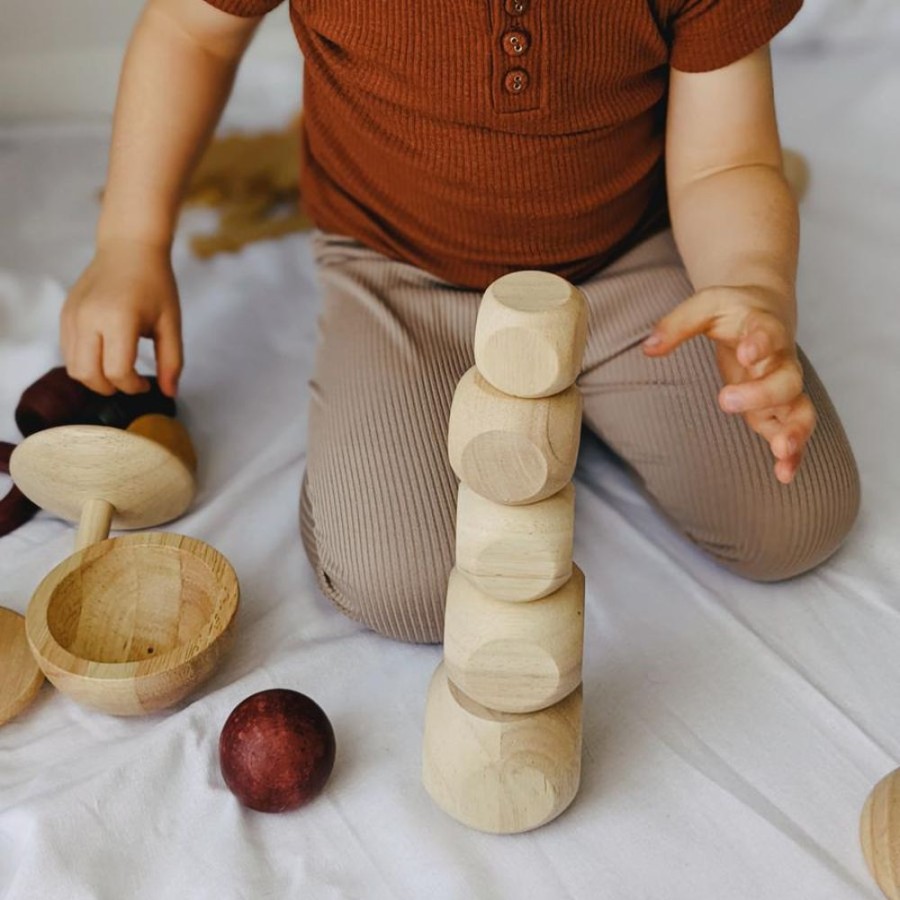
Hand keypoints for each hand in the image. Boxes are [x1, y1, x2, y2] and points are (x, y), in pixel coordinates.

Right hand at [60, 239, 182, 397]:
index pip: (116, 371)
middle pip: (88, 375)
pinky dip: (85, 362)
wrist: (129, 247)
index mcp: (118, 319)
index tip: (146, 384)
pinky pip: (68, 352)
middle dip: (111, 388)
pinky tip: (106, 355)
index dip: (133, 386)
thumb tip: (170, 393)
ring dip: (95, 378)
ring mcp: (72, 315)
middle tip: (130, 381)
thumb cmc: (155, 284)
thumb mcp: (171, 323)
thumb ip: (172, 361)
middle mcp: (89, 318)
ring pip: (73, 367)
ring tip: (118, 370)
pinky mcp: (65, 314)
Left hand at [642, 285, 814, 484]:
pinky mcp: (778, 409)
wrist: (763, 312)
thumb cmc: (731, 311)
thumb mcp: (704, 306)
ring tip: (782, 451)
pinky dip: (792, 454)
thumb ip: (677, 324)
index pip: (768, 333)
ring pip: (799, 409)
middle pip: (786, 379)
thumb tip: (648, 349)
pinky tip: (784, 474)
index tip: (749, 352)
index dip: (761, 342)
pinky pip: (792, 431)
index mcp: (763, 328)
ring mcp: (782, 388)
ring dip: (794, 431)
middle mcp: (780, 361)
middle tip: (726, 401)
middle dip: (762, 394)